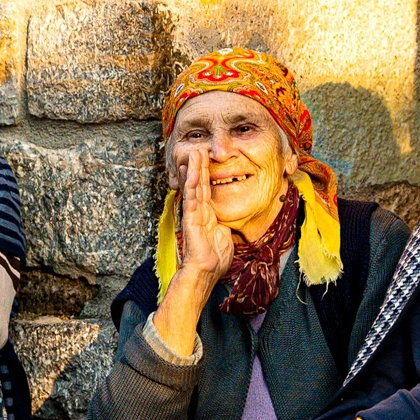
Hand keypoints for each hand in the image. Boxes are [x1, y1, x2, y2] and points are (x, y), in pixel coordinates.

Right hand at [177, 149, 235, 280]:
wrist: (207, 271)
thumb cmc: (215, 257)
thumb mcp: (224, 235)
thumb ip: (224, 224)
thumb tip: (228, 219)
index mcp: (207, 214)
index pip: (205, 189)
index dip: (205, 174)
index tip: (205, 159)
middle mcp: (198, 211)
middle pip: (199, 184)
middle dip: (199, 166)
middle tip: (198, 148)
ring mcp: (193, 214)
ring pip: (194, 187)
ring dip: (194, 169)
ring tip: (194, 153)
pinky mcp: (191, 220)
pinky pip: (192, 199)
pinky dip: (192, 185)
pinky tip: (192, 173)